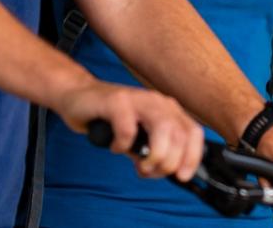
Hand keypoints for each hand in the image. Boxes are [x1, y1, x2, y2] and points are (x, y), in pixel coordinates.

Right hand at [59, 81, 204, 180]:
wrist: (79, 97)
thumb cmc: (111, 120)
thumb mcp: (139, 139)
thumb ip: (154, 152)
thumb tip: (166, 171)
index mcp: (168, 110)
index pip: (193, 133)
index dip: (192, 157)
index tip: (182, 176)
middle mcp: (158, 102)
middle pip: (180, 135)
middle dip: (168, 162)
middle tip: (149, 172)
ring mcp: (138, 98)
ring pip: (163, 128)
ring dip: (154, 155)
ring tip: (139, 165)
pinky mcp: (117, 100)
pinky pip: (128, 129)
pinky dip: (123, 145)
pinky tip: (115, 147)